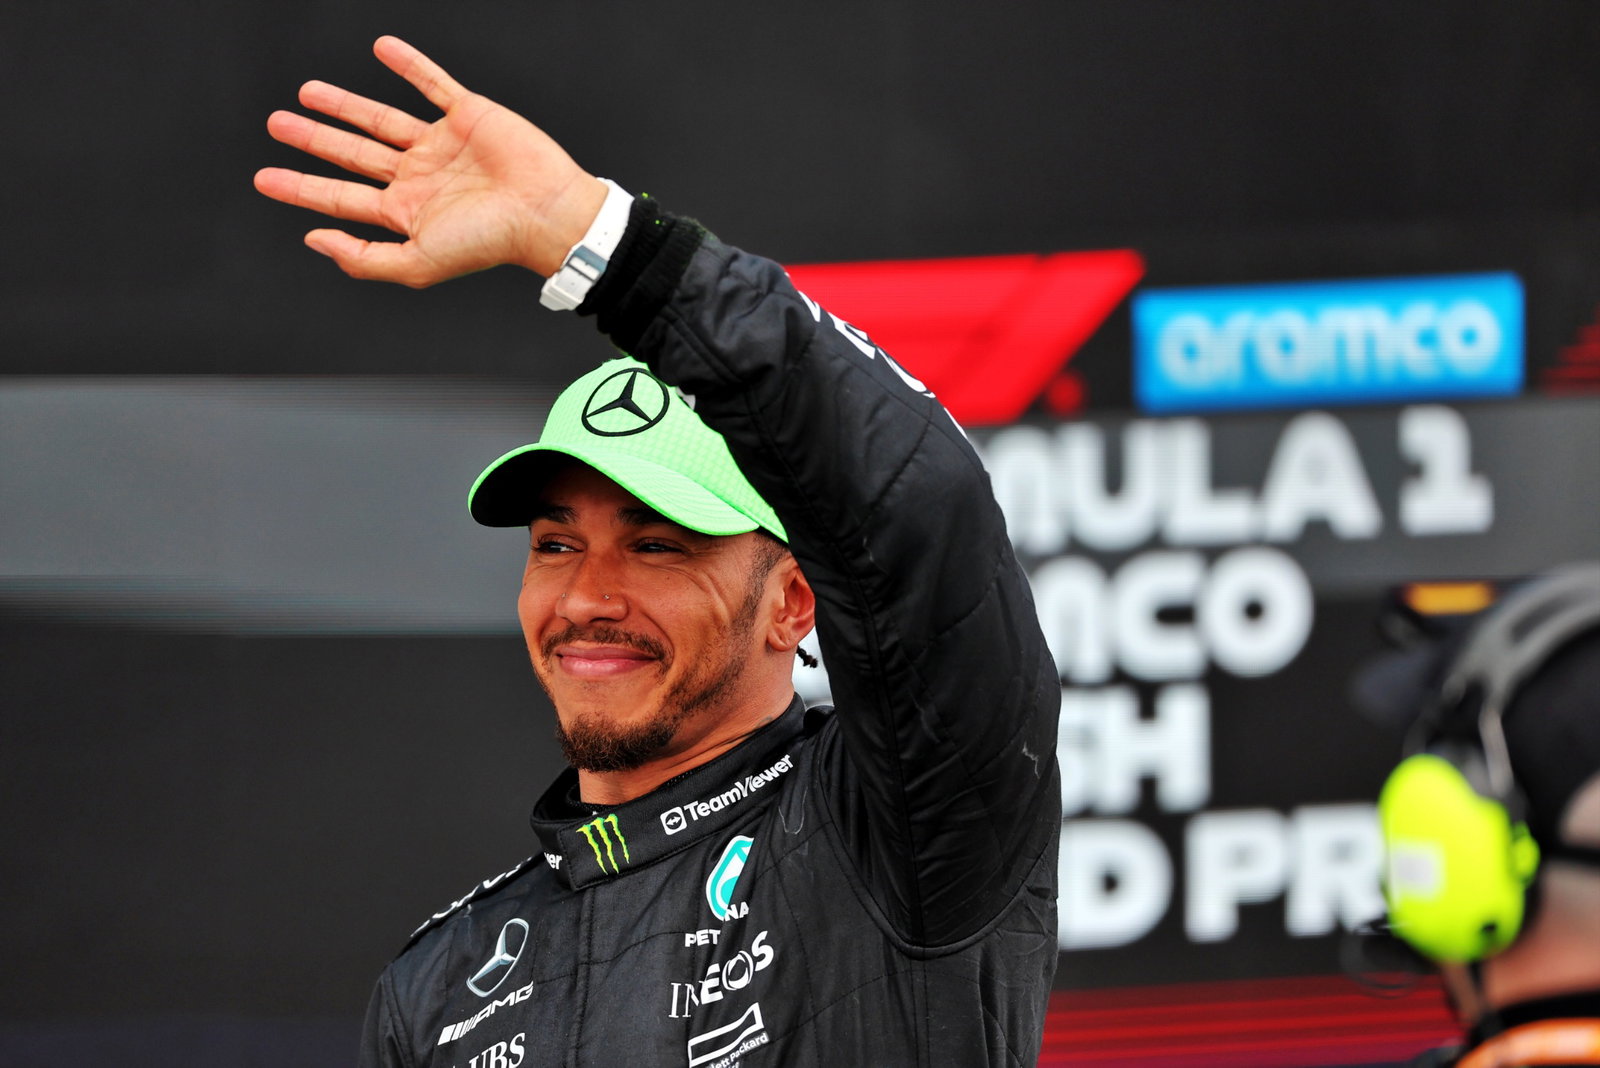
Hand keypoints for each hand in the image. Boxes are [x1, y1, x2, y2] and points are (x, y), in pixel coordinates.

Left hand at [254, 36, 606, 286]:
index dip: (300, 187)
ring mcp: (441, 144)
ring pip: (380, 119)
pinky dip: (408, 65)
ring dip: (343, 105)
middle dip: (313, 140)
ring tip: (306, 93)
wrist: (544, 212)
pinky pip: (432, 83)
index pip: (341, 197)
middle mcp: (419, 177)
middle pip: (353, 154)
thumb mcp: (418, 264)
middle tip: (276, 125)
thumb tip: (314, 240)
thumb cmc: (490, 243)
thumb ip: (364, 259)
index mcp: (407, 211)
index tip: (264, 177)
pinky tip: (382, 48)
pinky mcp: (467, 115)